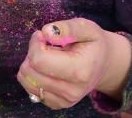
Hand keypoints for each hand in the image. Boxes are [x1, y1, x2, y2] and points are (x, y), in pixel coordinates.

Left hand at [16, 18, 131, 108]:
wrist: (104, 64)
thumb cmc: (93, 43)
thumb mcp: (86, 27)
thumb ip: (66, 28)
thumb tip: (46, 32)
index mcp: (80, 71)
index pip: (39, 60)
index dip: (35, 43)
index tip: (42, 35)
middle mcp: (72, 91)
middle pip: (30, 71)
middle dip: (32, 53)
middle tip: (45, 45)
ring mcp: (64, 100)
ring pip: (27, 81)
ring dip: (31, 65)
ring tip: (47, 56)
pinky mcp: (56, 104)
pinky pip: (31, 90)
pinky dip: (34, 76)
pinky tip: (47, 68)